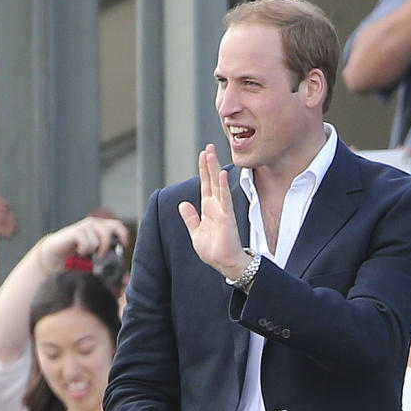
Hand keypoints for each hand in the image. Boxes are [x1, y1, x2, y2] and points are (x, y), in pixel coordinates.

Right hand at [38, 215, 128, 274]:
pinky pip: (87, 243)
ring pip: (97, 241)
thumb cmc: (78, 258)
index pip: (117, 225)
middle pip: (108, 232)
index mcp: (101, 228)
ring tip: (85, 253)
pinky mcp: (75, 231)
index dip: (123, 234)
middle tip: (99, 255)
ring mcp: (84, 227)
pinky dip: (84, 250)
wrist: (56, 255)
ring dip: (92, 251)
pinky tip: (79, 251)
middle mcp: (93, 224)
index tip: (123, 246)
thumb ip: (110, 267)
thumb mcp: (96, 261)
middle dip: (105, 246)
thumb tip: (126, 281)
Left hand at [178, 146, 247, 279]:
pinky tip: (222, 174)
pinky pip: (225, 199)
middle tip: (209, 147)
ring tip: (211, 153)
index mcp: (208, 210)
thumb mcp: (196, 233)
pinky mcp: (227, 217)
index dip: (204, 170)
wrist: (224, 264)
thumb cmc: (213, 251)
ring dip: (214, 169)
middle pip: (212, 180)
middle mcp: (216, 207)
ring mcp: (222, 210)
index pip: (205, 185)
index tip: (203, 154)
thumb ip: (190, 218)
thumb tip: (183, 204)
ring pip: (217, 185)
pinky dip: (223, 187)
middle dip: (209, 164)